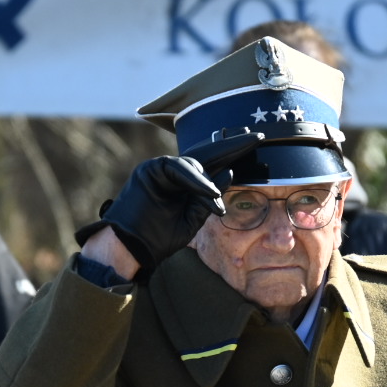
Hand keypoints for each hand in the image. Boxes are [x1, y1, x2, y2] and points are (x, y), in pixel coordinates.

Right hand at [87, 131, 264, 270]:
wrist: (129, 249)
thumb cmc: (157, 238)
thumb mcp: (192, 219)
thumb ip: (208, 199)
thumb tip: (229, 172)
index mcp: (183, 183)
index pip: (211, 162)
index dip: (232, 152)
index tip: (256, 141)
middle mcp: (172, 171)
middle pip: (205, 153)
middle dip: (231, 144)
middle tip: (258, 136)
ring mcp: (159, 168)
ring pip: (192, 163)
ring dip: (208, 181)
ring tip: (215, 204)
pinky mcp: (149, 170)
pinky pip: (178, 169)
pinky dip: (194, 180)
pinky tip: (207, 192)